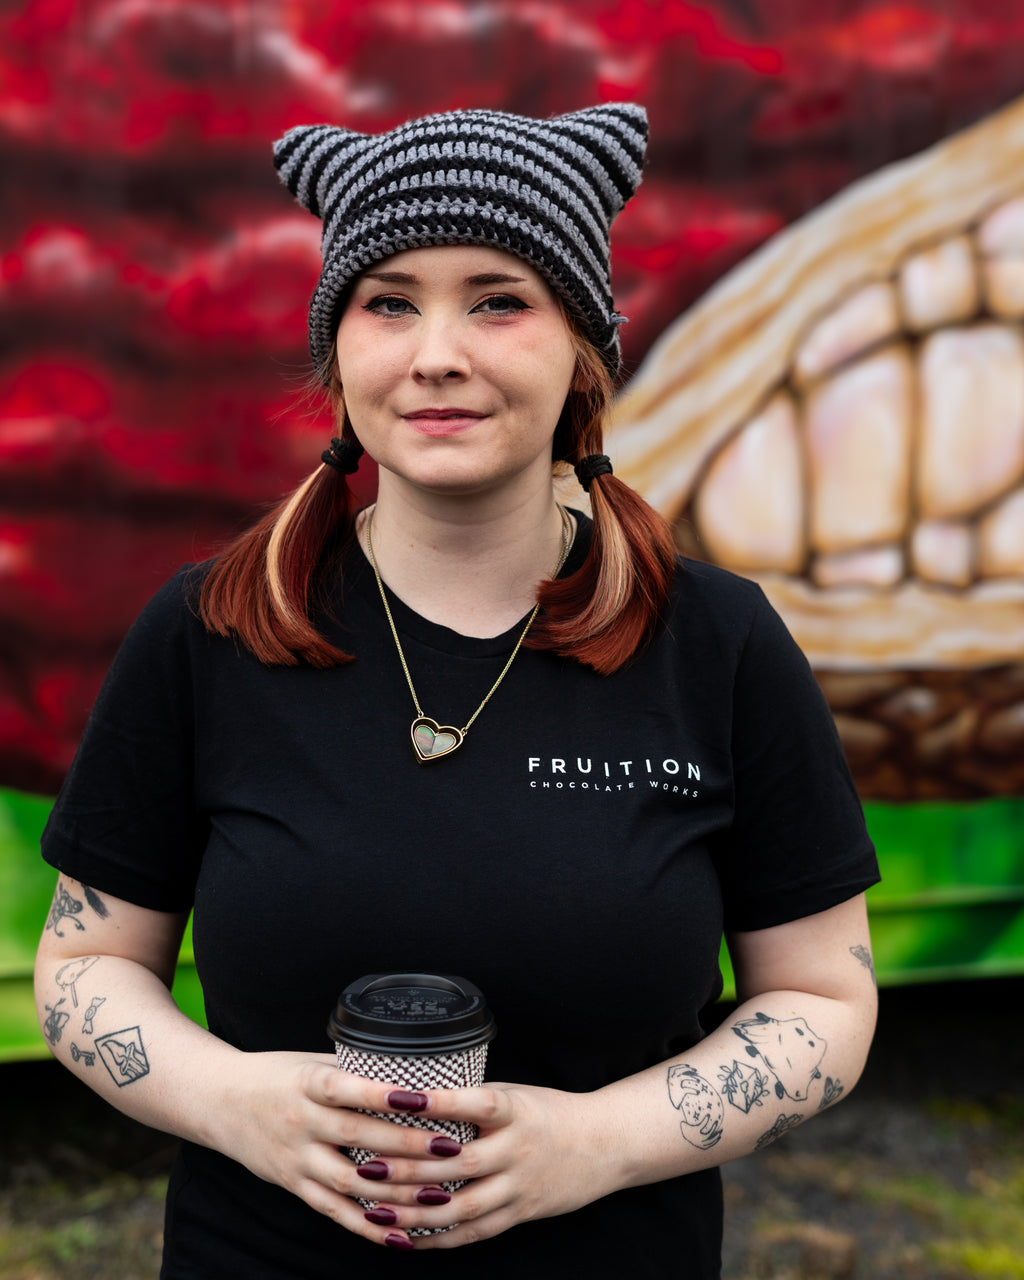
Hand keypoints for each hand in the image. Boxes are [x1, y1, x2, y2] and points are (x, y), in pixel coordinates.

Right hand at [207, 1052, 471, 1250]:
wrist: (219, 1101)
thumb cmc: (276, 1074)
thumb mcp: (311, 1060)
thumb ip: (354, 1069)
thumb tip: (410, 1068)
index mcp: (307, 1083)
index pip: (347, 1088)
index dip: (383, 1095)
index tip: (423, 1098)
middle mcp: (300, 1121)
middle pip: (356, 1137)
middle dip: (406, 1145)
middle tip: (451, 1148)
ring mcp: (295, 1157)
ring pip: (349, 1181)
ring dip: (395, 1191)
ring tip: (437, 1194)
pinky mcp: (293, 1184)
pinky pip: (333, 1211)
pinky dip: (366, 1226)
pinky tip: (400, 1234)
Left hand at [351, 1081, 621, 1247]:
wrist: (604, 1144)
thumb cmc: (550, 1112)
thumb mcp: (516, 1094)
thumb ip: (474, 1101)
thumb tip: (418, 1095)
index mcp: (516, 1110)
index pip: (476, 1103)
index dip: (439, 1102)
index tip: (398, 1097)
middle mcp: (518, 1148)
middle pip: (459, 1163)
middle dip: (409, 1168)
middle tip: (365, 1166)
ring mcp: (520, 1184)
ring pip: (463, 1205)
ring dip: (416, 1213)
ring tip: (376, 1212)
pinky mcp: (521, 1212)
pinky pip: (476, 1232)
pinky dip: (441, 1238)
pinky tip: (409, 1238)